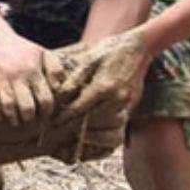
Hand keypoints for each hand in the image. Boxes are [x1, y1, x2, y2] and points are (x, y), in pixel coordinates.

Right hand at [0, 28, 58, 125]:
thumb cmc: (20, 48)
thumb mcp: (42, 53)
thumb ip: (55, 69)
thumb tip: (58, 88)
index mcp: (33, 69)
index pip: (45, 99)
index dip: (46, 111)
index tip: (43, 115)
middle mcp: (17, 74)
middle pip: (26, 107)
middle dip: (28, 117)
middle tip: (27, 120)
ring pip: (8, 107)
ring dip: (12, 118)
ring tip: (13, 120)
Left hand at [52, 30, 152, 160]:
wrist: (138, 48)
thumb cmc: (109, 51)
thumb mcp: (88, 60)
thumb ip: (74, 80)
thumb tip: (58, 97)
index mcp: (104, 85)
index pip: (80, 108)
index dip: (64, 117)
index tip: (51, 122)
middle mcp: (118, 99)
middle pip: (93, 123)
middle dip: (73, 130)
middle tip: (57, 133)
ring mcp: (127, 106)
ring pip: (107, 132)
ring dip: (89, 138)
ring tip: (71, 139)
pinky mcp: (131, 111)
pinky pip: (118, 134)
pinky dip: (103, 141)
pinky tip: (89, 141)